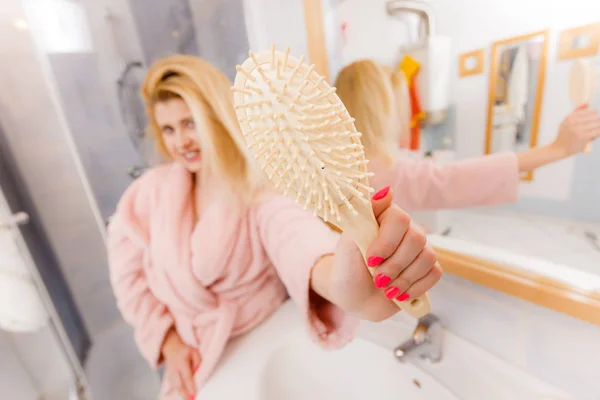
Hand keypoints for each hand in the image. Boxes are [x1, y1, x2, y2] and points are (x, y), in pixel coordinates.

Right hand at [162, 328, 200, 398]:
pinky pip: (173, 386)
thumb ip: (197, 362)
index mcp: (181, 362)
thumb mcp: (194, 352)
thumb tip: (198, 373)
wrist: (171, 347)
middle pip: (179, 384)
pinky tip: (182, 396)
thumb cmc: (185, 350)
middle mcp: (174, 369)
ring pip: (175, 386)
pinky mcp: (169, 376)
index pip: (186, 376)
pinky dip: (177, 392)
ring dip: (181, 394)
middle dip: (184, 394)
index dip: (190, 386)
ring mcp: (170, 373)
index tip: (194, 394)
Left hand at [327, 186, 441, 321]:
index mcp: (385, 216)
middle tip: (377, 279)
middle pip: (416, 239)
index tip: (371, 259)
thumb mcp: (348, 241)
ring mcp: (417, 249)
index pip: (399, 218)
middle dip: (395, 264)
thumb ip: (366, 216)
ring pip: (428, 257)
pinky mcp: (426, 269)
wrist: (352, 296)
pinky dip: (416, 288)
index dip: (387, 242)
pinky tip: (398, 294)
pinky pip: (435, 273)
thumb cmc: (347, 267)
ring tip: (385, 289)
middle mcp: (405, 229)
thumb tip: (387, 191)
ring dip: (404, 279)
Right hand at [552, 105, 599, 155]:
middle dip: (597, 120)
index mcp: (570, 117)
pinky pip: (597, 132)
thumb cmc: (564, 135)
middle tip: (594, 124)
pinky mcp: (584, 137)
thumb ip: (576, 112)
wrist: (559, 148)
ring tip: (594, 130)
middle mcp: (574, 122)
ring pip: (597, 124)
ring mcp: (579, 130)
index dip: (594, 114)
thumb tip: (587, 103)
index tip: (594, 117)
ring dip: (598, 127)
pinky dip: (598, 132)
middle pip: (595, 117)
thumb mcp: (566, 121)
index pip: (588, 111)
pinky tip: (594, 134)